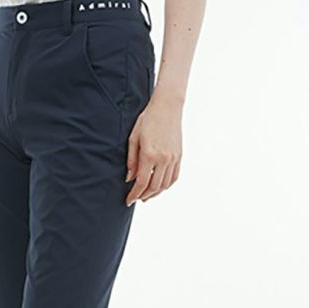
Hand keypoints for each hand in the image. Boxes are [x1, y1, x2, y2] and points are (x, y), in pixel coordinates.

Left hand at [125, 90, 182, 205]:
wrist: (167, 106)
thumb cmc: (147, 119)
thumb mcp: (134, 138)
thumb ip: (131, 160)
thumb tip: (129, 179)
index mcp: (149, 154)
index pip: (141, 182)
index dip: (134, 194)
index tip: (128, 200)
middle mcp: (163, 159)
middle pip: (153, 187)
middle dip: (144, 196)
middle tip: (136, 198)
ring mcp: (173, 158)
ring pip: (165, 185)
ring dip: (155, 193)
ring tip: (147, 195)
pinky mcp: (179, 156)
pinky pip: (174, 177)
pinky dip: (166, 185)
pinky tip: (159, 186)